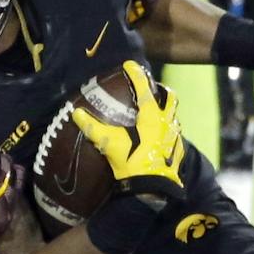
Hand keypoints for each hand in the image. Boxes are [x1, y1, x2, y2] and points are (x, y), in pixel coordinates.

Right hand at [73, 61, 185, 201]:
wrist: (151, 188)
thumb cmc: (131, 160)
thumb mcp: (109, 143)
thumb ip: (92, 127)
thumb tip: (76, 113)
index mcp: (151, 116)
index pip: (143, 88)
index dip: (136, 74)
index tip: (130, 64)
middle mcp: (166, 122)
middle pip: (170, 97)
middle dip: (162, 90)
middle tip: (153, 89)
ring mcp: (175, 136)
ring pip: (174, 117)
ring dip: (166, 112)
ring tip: (155, 115)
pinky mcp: (178, 151)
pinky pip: (175, 135)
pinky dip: (168, 132)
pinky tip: (160, 138)